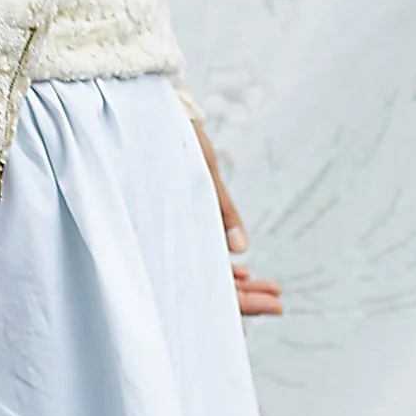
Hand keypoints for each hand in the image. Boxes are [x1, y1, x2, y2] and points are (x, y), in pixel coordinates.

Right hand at [184, 106, 282, 319]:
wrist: (137, 109)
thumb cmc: (166, 134)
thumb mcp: (202, 169)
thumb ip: (220, 210)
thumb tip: (240, 250)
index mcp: (168, 235)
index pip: (209, 289)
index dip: (244, 303)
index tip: (275, 306)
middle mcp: (165, 241)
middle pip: (207, 289)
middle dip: (245, 298)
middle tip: (278, 302)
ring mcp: (167, 235)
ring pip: (202, 275)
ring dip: (235, 284)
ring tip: (268, 288)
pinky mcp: (169, 223)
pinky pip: (194, 256)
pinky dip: (218, 266)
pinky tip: (239, 269)